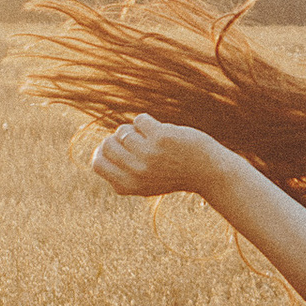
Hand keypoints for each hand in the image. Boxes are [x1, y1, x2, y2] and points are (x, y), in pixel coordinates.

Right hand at [87, 115, 220, 198]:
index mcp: (129, 186)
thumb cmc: (174, 174)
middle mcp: (136, 172)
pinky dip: (148, 121)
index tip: (119, 147)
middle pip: (108, 144)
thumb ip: (122, 171)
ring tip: (152, 136)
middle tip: (138, 140)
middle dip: (119, 138)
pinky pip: (139, 119)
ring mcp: (147, 155)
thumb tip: (98, 150)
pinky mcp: (160, 138)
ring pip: (123, 131)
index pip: (98, 164)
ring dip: (136, 129)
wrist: (208, 171)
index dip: (104, 152)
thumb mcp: (145, 182)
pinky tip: (161, 130)